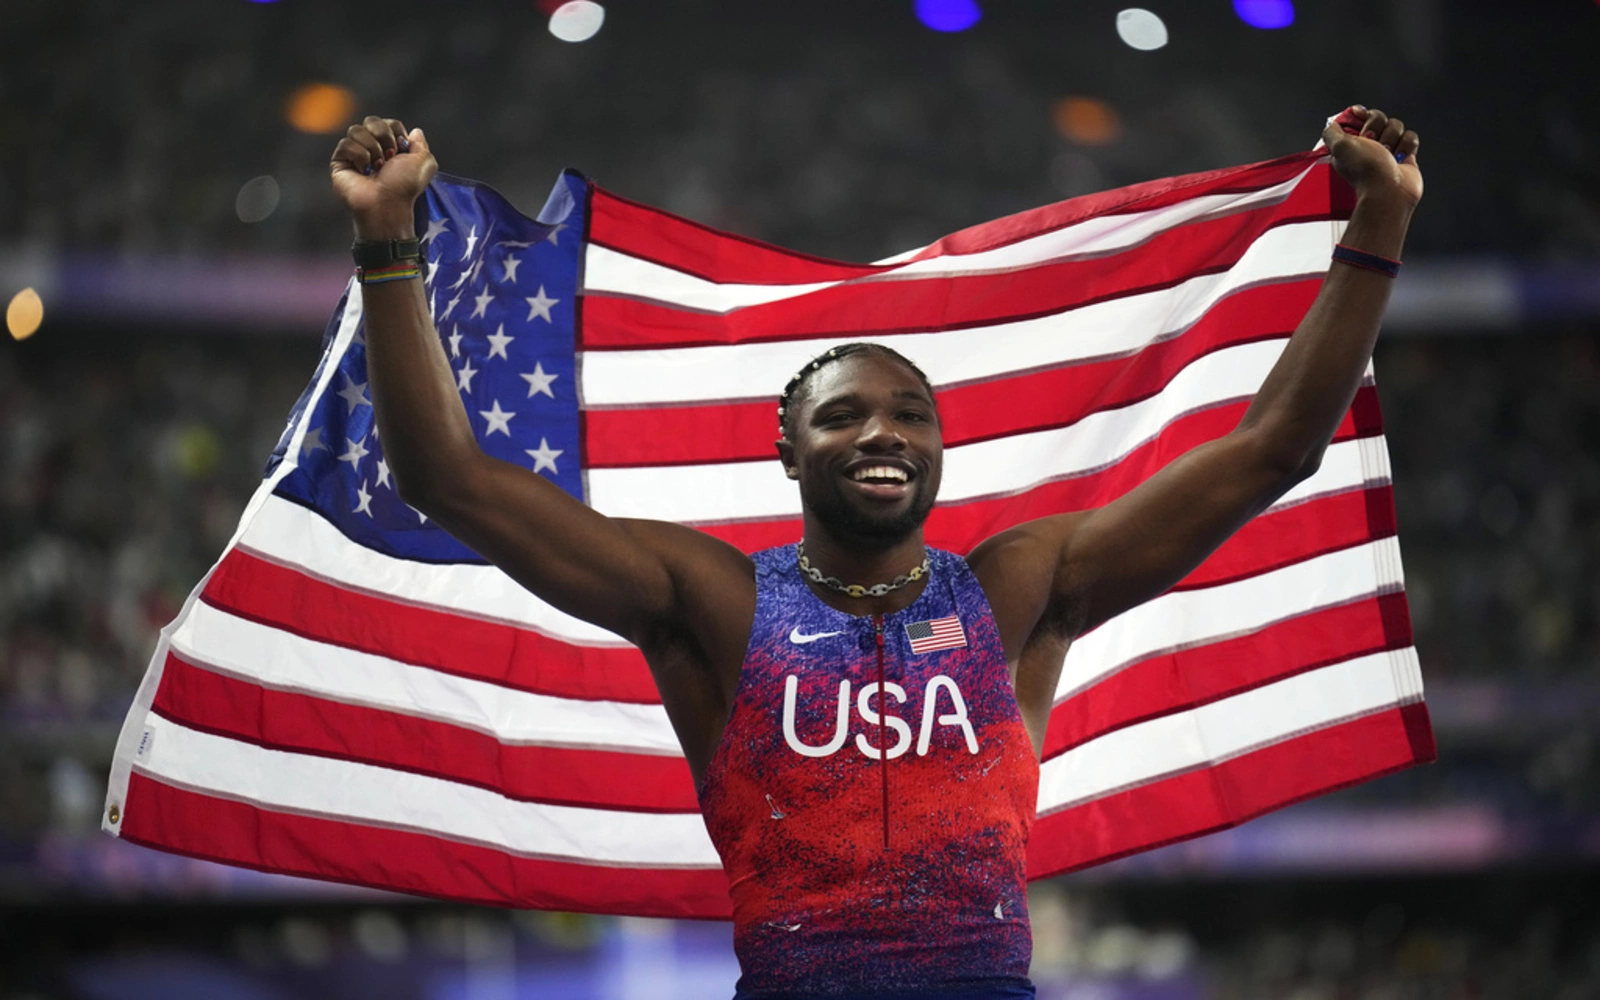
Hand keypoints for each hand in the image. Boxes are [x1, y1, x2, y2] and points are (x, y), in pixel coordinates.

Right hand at [329, 115, 437, 238]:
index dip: (395, 132)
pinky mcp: (340, 161)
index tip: (401, 149)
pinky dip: (359, 156)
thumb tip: (415, 131)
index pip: (389, 123)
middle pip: (371, 121)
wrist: (387, 204)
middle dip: (383, 137)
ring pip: (356, 130)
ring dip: (372, 148)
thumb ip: (421, 145)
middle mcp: (372, 148)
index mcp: (391, 147)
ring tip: (377, 167)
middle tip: (389, 158)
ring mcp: (354, 154)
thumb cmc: (405, 187)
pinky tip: (364, 171)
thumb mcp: (424, 163)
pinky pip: (345, 144)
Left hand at [1321, 106, 1421, 207]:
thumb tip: (1332, 124)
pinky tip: (1399, 158)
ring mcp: (1388, 149)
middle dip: (1378, 126)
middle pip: (1379, 117)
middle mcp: (1368, 145)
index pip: (1359, 117)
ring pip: (1396, 125)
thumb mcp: (1339, 146)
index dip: (1362, 114)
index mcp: (1351, 143)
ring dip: (1392, 137)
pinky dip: (1406, 145)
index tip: (1361, 115)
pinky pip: (1410, 137)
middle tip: (1373, 142)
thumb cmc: (1364, 170)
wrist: (1388, 190)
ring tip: (1387, 153)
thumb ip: (1332, 133)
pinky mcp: (1405, 155)